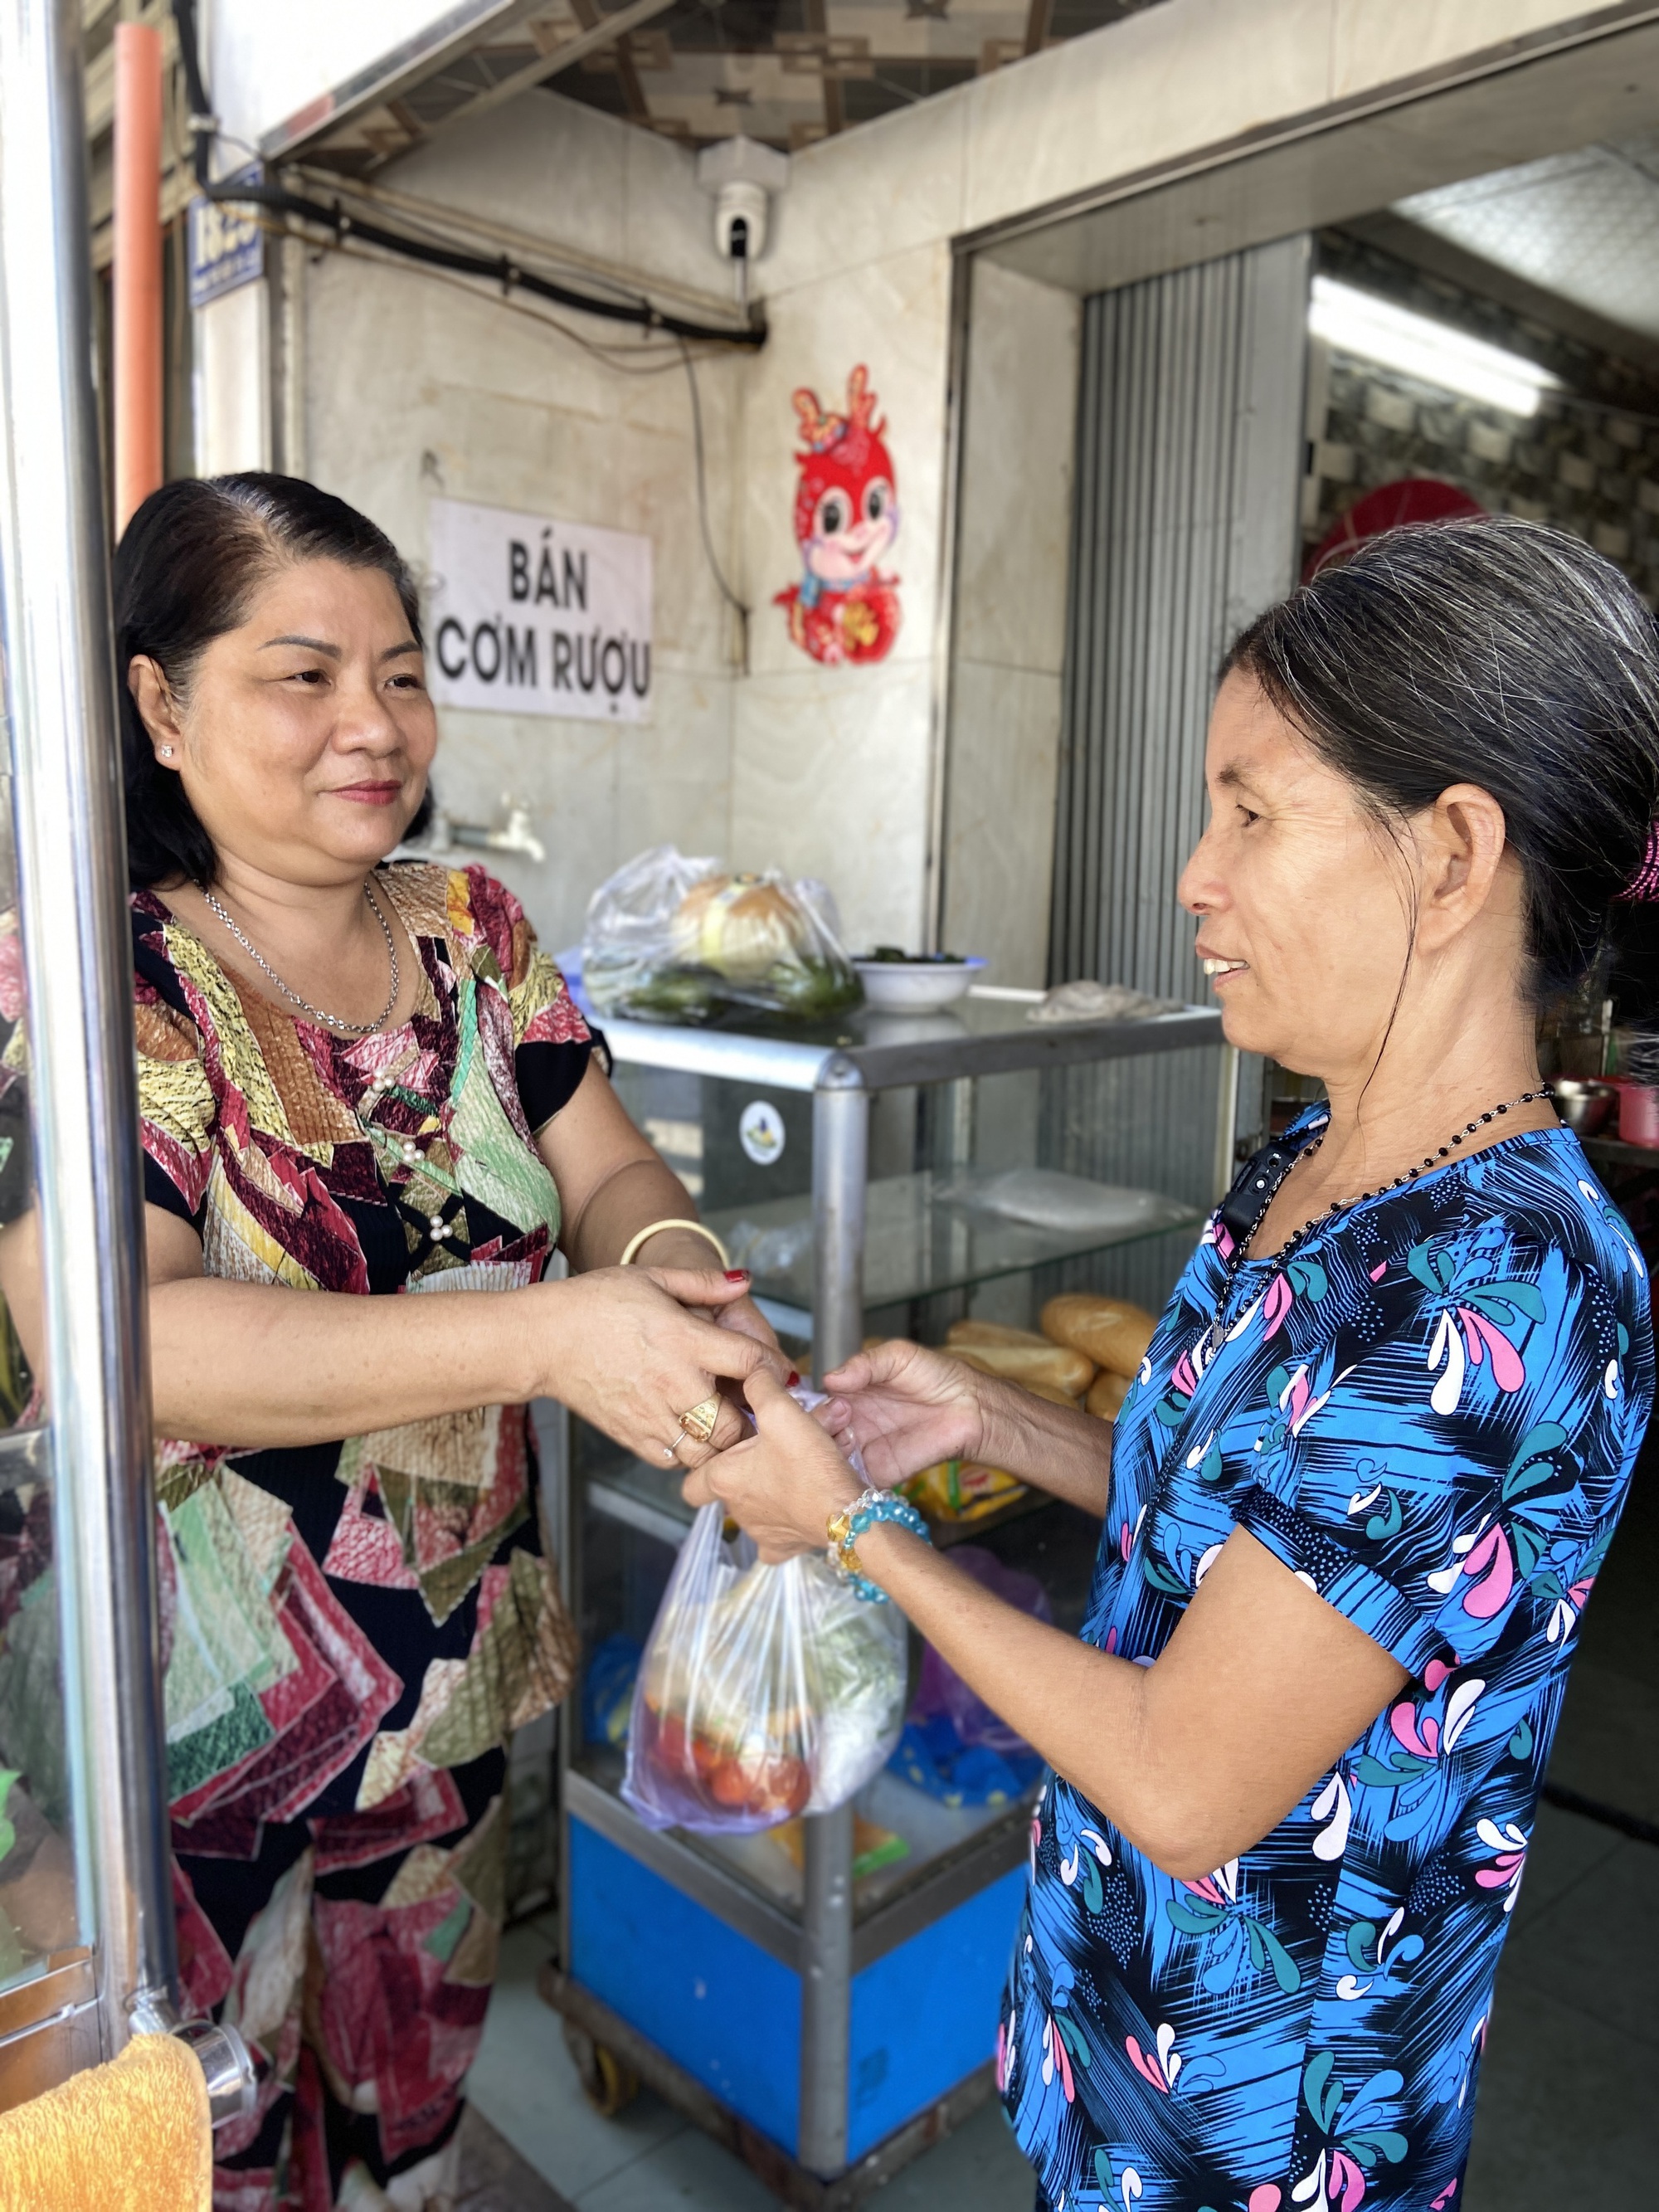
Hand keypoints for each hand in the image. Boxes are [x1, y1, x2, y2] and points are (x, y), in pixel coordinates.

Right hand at [534, 1266, 778, 1464]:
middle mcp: (672, 1383)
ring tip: (724, 1422)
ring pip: (708, 1451)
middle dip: (751, 1417)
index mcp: (683, 1340)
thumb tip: (745, 1282)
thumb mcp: (652, 1278)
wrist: (544, 1338)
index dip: (773, 1369)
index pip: (749, 1361)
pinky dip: (690, 1452)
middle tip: (753, 1406)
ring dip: (723, 1441)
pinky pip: (676, 1461)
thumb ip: (704, 1283)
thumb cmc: (595, 1303)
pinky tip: (689, 1430)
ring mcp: (651, 1415)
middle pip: (736, 1423)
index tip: (778, 1372)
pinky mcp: (632, 1437)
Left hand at [681, 1367, 862, 1562]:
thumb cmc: (811, 1466)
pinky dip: (783, 1520)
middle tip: (771, 1451)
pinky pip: (775, 1535)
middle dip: (746, 1468)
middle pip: (728, 1488)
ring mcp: (759, 1532)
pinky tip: (798, 1502)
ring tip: (795, 1468)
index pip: (690, 1483)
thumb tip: (750, 1371)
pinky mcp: (783, 1547)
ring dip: (768, 1489)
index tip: (723, 1450)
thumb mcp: (783, 1411)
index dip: (703, 1466)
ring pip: (754, 1507)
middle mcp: (736, 1509)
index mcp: (724, 1479)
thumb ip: (760, 1385)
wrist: (847, 1512)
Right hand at [814, 1337, 988, 1486]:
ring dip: (828, 1452)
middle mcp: (853, 1422)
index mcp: (851, 1393)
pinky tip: (845, 1467)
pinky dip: (843, 1478)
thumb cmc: (937, 1376)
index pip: (817, 1402)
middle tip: (840, 1419)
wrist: (971, 1409)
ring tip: (848, 1438)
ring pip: (829, 1457)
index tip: (818, 1402)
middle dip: (819, 1428)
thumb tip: (830, 1378)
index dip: (811, 1404)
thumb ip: (864, 1364)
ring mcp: (863, 1449)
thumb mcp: (898, 1356)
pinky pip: (852, 1480)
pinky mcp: (879, 1472)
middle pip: (817, 1432)